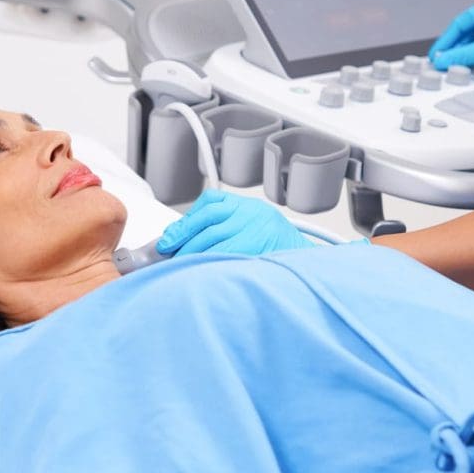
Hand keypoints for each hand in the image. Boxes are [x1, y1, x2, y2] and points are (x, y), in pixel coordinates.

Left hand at [155, 190, 310, 257]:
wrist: (307, 262)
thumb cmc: (276, 248)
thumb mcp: (254, 225)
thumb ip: (225, 225)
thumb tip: (184, 238)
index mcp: (247, 206)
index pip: (210, 202)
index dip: (186, 219)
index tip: (170, 235)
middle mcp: (250, 213)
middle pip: (206, 220)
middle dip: (182, 236)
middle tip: (166, 251)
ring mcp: (253, 228)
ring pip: (211, 238)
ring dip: (190, 252)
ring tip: (177, 264)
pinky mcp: (253, 247)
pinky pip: (222, 254)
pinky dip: (207, 262)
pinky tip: (197, 270)